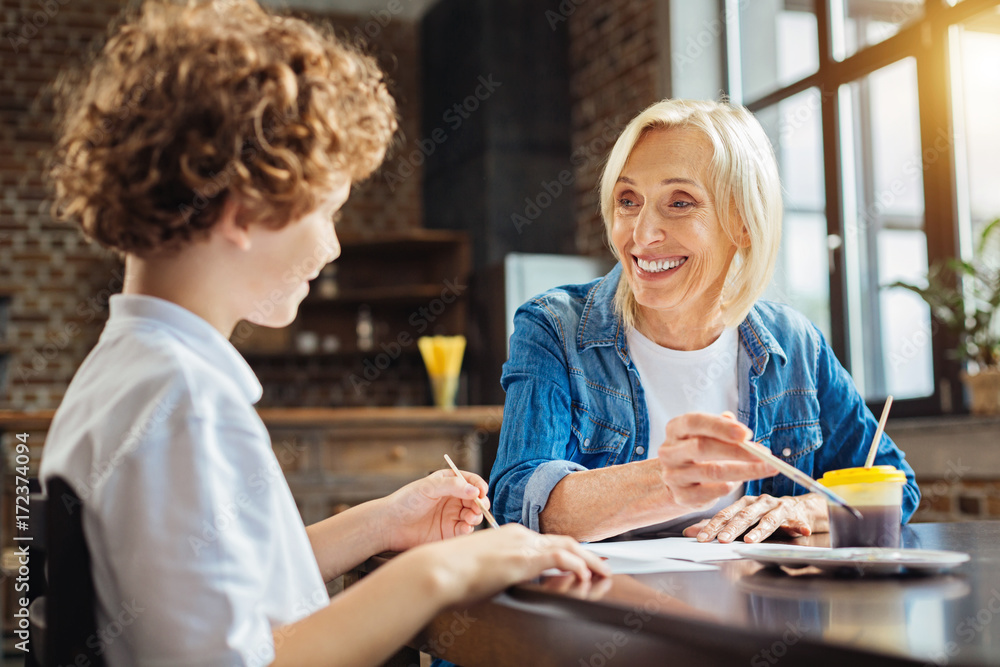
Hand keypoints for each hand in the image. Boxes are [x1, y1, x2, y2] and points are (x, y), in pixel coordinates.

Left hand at [378, 468, 489, 551]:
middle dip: (480, 503)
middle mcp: (453, 499)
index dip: (479, 486)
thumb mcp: (428, 487)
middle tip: (480, 507)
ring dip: (476, 516)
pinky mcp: (449, 532)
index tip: (482, 492)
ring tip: (470, 518)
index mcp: (448, 484)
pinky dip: (468, 529)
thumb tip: (474, 491)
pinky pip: (465, 530)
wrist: (390, 524)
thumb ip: (452, 486)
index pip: (471, 482)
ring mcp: (452, 516)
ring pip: (473, 515)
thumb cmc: (406, 501)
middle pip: (475, 499)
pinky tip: (464, 528)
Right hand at [417, 523, 611, 604]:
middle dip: (585, 553)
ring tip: (602, 573)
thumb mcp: (480, 568)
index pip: (546, 540)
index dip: (567, 551)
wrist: (439, 569)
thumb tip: (500, 580)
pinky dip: (579, 566)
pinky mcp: (525, 557)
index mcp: (508, 535)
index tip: (580, 560)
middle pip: (563, 540)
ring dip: (589, 561)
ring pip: (569, 547)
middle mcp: (519, 534)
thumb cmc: (451, 573)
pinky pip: (563, 558)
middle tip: (601, 566)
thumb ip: (497, 570)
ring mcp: (523, 543)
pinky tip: (586, 576)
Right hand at [655, 412, 776, 515]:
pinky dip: (730, 487)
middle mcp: (669, 452)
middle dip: (737, 451)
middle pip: (702, 447)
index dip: (720, 426)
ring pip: (711, 472)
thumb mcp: (705, 434)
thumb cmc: (697, 452)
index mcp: (675, 429)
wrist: (676, 480)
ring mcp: (673, 475)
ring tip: (767, 468)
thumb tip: (741, 429)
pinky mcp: (682, 496)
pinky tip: (741, 482)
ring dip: (744, 470)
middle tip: (765, 454)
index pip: (694, 422)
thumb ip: (722, 428)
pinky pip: (711, 492)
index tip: (746, 433)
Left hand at [682, 492, 828, 542]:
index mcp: (743, 503)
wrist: (796, 508)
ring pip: (767, 519)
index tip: (702, 539)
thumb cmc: (762, 514)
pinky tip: (802, 531)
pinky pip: (797, 521)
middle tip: (722, 540)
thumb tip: (688, 533)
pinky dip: (799, 526)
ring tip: (750, 540)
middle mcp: (758, 502)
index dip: (713, 526)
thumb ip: (717, 526)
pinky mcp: (795, 514)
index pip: (725, 514)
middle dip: (732, 528)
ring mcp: (777, 507)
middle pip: (744, 516)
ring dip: (760, 530)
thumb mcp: (740, 517)